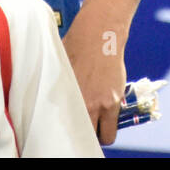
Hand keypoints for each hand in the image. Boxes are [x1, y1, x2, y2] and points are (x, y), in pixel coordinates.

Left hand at [62, 7, 126, 145]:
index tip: (69, 132)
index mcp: (65, 96)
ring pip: (102, 136)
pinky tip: (107, 120)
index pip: (64, 128)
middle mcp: (81, 103)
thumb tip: (55, 100)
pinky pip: (113, 126)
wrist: (100, 33)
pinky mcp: (114, 100)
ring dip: (99, 134)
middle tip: (84, 129)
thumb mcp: (61, 68)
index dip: (68, 133)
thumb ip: (60, 88)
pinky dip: (110, 127)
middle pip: (83, 135)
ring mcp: (100, 103)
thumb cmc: (77, 45)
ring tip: (97, 125)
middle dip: (84, 135)